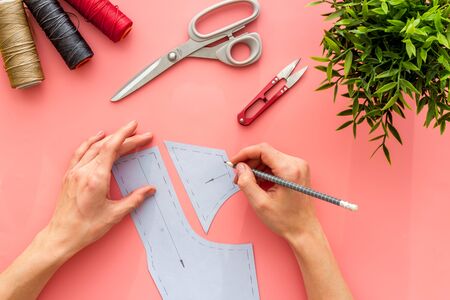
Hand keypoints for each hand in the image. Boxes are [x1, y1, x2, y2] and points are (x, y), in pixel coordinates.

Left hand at [46, 121, 154, 257]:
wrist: (62, 236)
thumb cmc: (86, 228)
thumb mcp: (115, 214)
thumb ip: (134, 199)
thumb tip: (149, 190)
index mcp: (96, 178)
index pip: (113, 148)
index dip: (127, 136)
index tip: (136, 129)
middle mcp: (83, 171)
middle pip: (106, 146)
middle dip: (125, 138)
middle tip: (140, 134)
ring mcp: (74, 172)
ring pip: (94, 147)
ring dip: (110, 137)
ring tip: (123, 133)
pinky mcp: (69, 175)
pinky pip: (80, 152)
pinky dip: (90, 142)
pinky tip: (97, 138)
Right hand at [231, 143, 318, 242]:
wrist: (304, 230)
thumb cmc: (286, 220)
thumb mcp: (260, 203)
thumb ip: (247, 182)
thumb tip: (240, 168)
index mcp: (289, 170)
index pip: (263, 150)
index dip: (245, 154)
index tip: (234, 162)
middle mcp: (297, 164)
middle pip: (266, 153)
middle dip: (249, 162)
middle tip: (238, 176)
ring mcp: (299, 166)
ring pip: (270, 158)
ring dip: (256, 167)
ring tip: (247, 181)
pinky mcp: (298, 171)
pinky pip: (276, 163)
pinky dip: (265, 170)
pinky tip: (258, 182)